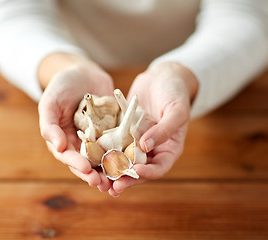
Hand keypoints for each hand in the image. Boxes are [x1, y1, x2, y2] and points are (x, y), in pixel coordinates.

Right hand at [38, 54, 114, 187]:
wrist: (83, 72)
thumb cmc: (61, 86)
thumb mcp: (50, 102)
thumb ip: (50, 124)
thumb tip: (56, 147)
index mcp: (62, 139)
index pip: (68, 157)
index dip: (76, 165)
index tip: (87, 170)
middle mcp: (79, 143)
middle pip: (86, 163)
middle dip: (94, 174)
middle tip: (103, 184)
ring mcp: (97, 138)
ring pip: (103, 159)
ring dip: (110, 171)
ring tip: (118, 180)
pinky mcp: (111, 132)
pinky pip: (117, 145)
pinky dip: (123, 154)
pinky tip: (131, 161)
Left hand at [110, 62, 197, 195]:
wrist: (162, 76)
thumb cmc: (175, 92)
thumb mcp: (176, 110)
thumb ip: (164, 129)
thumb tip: (145, 147)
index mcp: (168, 148)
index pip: (158, 168)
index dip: (147, 174)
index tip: (134, 173)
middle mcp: (151, 149)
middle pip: (138, 169)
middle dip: (125, 179)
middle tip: (111, 187)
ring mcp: (136, 141)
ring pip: (123, 160)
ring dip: (111, 171)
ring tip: (98, 180)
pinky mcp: (124, 132)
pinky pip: (113, 143)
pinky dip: (104, 151)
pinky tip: (91, 156)